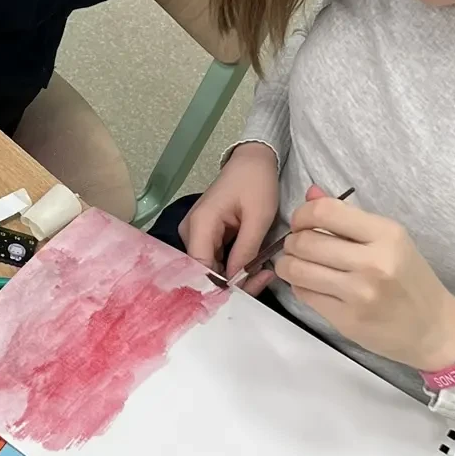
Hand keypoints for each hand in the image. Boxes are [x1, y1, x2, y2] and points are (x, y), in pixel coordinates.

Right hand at [180, 142, 281, 291]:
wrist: (253, 161)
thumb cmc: (256, 182)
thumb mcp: (258, 217)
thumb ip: (246, 251)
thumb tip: (237, 282)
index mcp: (200, 224)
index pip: (200, 268)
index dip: (220, 286)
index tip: (246, 294)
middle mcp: (191, 232)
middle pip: (204, 271)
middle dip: (232, 284)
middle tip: (262, 280)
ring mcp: (196, 235)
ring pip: (211, 269)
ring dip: (236, 276)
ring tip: (263, 273)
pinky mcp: (205, 236)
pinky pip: (216, 260)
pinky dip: (234, 266)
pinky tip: (254, 266)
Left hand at [275, 185, 454, 369]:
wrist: (433, 328)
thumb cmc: (410, 279)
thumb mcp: (390, 240)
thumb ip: (348, 216)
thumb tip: (310, 193)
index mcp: (386, 234)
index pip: (325, 212)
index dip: (302, 215)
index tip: (302, 222)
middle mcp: (373, 262)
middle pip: (305, 241)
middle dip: (292, 241)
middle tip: (297, 245)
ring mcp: (359, 293)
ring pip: (298, 270)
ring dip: (288, 264)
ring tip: (295, 264)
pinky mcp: (347, 320)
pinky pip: (304, 295)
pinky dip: (299, 286)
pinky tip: (309, 284)